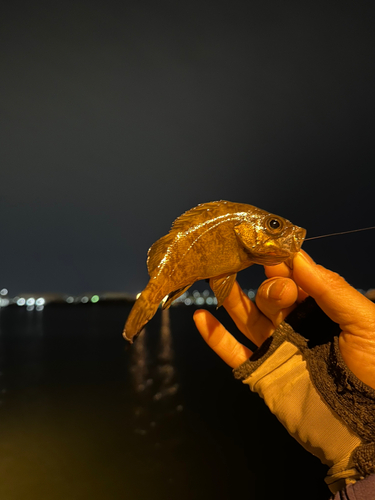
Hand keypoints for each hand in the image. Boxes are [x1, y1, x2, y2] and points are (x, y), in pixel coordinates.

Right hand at [193, 250, 374, 389]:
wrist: (366, 426)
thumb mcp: (365, 323)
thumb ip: (332, 290)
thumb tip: (298, 257)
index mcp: (321, 309)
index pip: (295, 278)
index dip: (282, 263)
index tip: (270, 249)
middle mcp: (295, 324)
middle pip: (269, 295)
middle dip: (270, 288)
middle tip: (281, 294)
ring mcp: (276, 347)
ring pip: (247, 316)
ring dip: (229, 296)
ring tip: (214, 274)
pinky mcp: (260, 372)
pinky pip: (233, 353)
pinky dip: (214, 337)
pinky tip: (200, 318)